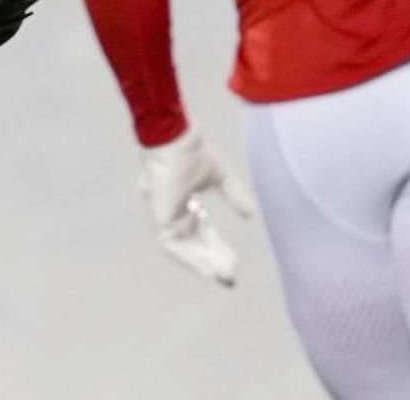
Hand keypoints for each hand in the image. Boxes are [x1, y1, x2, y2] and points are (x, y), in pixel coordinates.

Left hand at [141, 128, 255, 285]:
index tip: (233, 262)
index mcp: (183, 199)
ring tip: (225, 275)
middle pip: (193, 242)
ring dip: (204, 262)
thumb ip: (234, 194)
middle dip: (213, 259)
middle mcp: (172, 209)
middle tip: (232, 275)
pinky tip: (209, 268)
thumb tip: (250, 213)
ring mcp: (163, 214)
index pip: (200, 230)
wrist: (174, 134)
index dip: (215, 246)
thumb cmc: (192, 147)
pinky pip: (174, 246)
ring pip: (185, 248)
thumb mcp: (220, 175)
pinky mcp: (159, 217)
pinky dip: (191, 257)